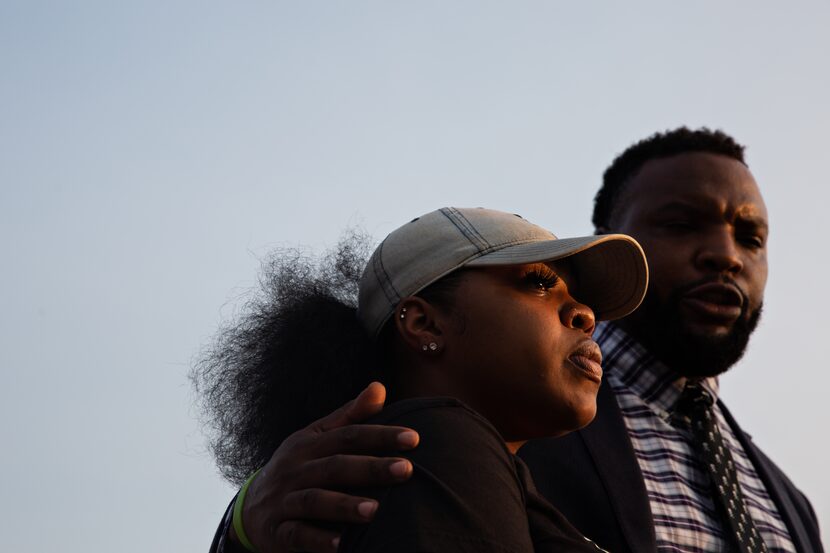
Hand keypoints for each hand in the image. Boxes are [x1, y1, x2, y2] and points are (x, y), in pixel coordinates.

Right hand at [234, 382, 418, 552]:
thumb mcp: (316, 438)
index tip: (413, 438)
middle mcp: (296, 469)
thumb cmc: (297, 467)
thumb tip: (379, 387)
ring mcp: (284, 500)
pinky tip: (341, 544)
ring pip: (314, 500)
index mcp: (309, 443)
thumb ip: (349, 416)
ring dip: (344, 505)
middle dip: (371, 467)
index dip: (380, 435)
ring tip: (374, 510)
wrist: (250, 508)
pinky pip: (296, 534)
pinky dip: (318, 539)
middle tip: (405, 470)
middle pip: (335, 465)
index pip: (348, 435)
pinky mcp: (277, 531)